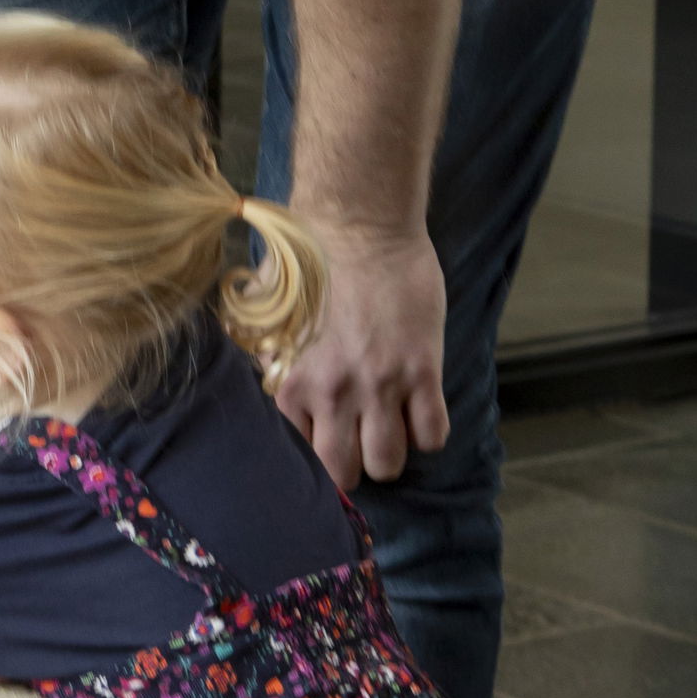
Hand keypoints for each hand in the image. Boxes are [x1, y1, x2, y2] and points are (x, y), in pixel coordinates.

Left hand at [275, 226, 448, 490]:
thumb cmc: (309, 260)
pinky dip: (429, 431)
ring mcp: (379, 385)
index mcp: (290, 384)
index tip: (328, 439)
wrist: (356, 223)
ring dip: (392, 452)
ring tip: (393, 428)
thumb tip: (264, 370)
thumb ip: (266, 352)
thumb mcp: (270, 313)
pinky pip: (433, 433)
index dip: (317, 449)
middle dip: (354, 465)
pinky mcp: (421, 370)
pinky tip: (421, 409)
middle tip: (361, 441)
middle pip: (344, 474)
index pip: (299, 454)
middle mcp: (331, 394)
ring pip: (388, 462)